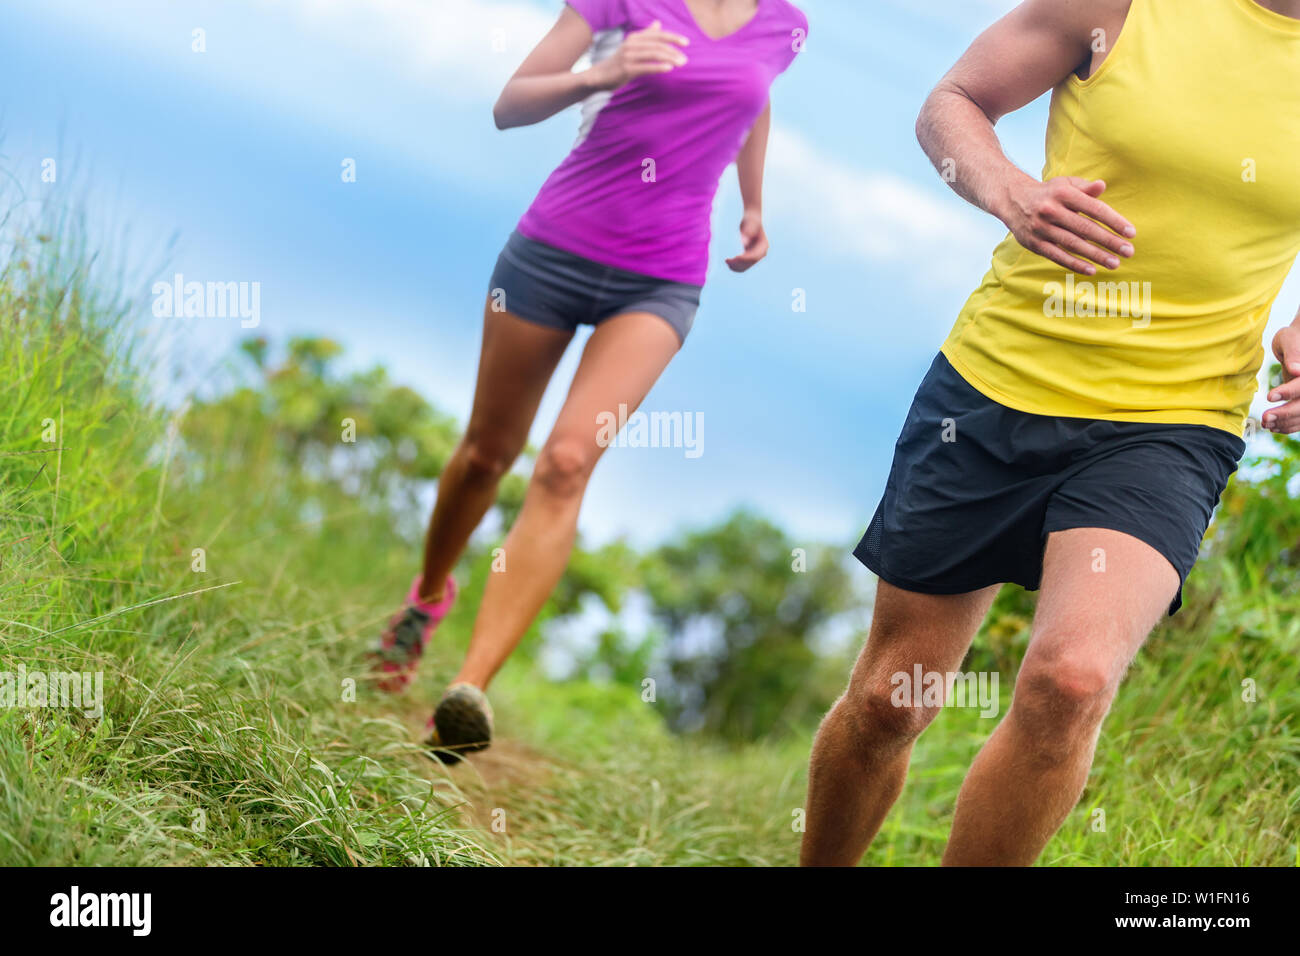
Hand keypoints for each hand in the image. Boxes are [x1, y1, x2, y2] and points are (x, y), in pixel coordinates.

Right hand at [588, 20, 688, 90]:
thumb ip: (646, 36)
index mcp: (635, 38)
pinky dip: (658, 67)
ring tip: (680, 64)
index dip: (672, 37)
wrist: (600, 76)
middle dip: (673, 50)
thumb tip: (658, 23)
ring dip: (669, 58)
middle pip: (657, 44)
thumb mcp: (633, 47)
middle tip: (685, 59)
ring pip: (653, 54)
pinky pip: (646, 67)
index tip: (686, 42)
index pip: (657, 35)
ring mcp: (628, 56)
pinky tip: (668, 68)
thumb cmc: (619, 62)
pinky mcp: (626, 69)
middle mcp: (631, 44)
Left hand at [725, 210, 767, 272]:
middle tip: (727, 260)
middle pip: (750, 263)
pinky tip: (728, 262)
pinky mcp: (750, 255)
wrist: (751, 219)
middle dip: (739, 263)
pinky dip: (736, 265)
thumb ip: (748, 232)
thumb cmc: (750, 219)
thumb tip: (744, 243)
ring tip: (726, 261)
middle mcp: (762, 252)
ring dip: (736, 266)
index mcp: (764, 246)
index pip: (755, 257)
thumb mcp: (749, 224)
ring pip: (746, 266)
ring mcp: (756, 255)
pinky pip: (743, 264)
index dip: (745, 259)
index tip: (734, 257)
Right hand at [1000, 176, 1136, 275]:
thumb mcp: (1065, 185)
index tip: (1130, 233)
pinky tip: (1091, 270)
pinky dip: (1074, 264)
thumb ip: (1085, 188)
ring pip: (1073, 244)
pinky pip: (1057, 256)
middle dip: (1109, 241)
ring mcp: (1041, 228)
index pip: (1094, 209)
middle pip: (1085, 228)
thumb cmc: (1048, 193)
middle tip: (1129, 252)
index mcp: (1063, 193)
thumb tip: (1103, 186)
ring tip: (1115, 263)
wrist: (1012, 200)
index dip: (1114, 221)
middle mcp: (1051, 210)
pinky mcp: (1034, 243)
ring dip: (1096, 255)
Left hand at [1263, 325, 1299, 433]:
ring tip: (1265, 424)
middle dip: (1286, 413)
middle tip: (1265, 418)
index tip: (1269, 396)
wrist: (1298, 343)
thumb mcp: (1290, 339)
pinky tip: (1274, 427)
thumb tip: (1296, 370)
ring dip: (1286, 422)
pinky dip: (1290, 426)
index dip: (1289, 391)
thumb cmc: (1293, 338)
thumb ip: (1293, 353)